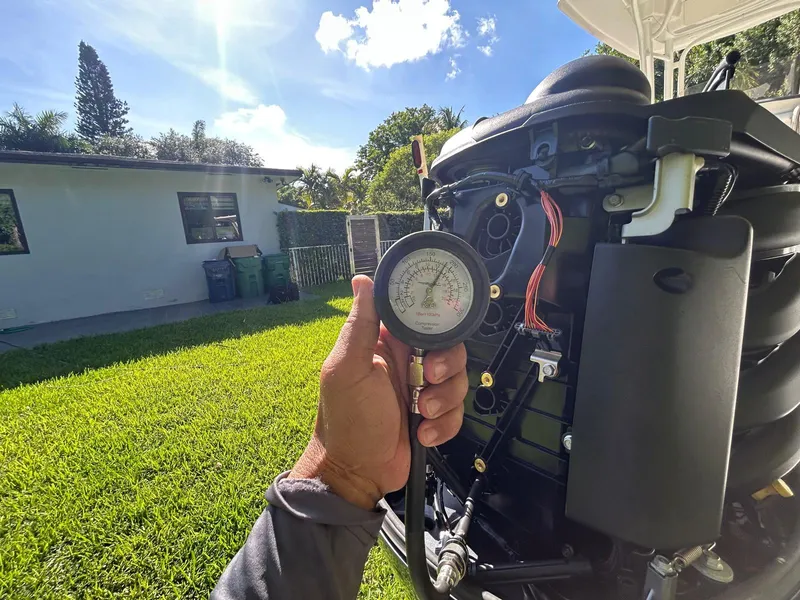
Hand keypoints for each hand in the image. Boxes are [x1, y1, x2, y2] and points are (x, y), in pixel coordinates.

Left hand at [289, 275, 467, 509]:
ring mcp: (423, 390)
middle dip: (447, 366)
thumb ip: (361, 325)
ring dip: (445, 399)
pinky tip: (423, 434)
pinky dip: (445, 425)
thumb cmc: (345, 419)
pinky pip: (458, 412)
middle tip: (429, 379)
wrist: (355, 473)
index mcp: (386, 344)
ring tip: (423, 413)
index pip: (421, 318)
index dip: (435, 321)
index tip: (438, 332)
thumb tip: (362, 280)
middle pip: (449, 348)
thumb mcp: (348, 368)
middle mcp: (408, 363)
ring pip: (458, 380)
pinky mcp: (434, 417)